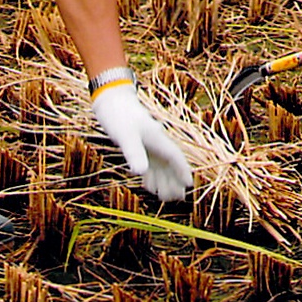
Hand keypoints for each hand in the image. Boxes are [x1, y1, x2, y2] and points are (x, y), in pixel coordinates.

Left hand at [91, 82, 193, 201]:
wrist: (111, 101)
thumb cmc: (119, 116)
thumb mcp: (125, 136)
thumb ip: (134, 153)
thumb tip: (141, 173)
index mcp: (158, 139)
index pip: (175, 156)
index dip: (183, 170)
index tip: (189, 184)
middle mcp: (156, 142)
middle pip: (171, 164)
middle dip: (176, 181)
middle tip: (179, 199)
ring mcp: (148, 144)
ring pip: (161, 166)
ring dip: (165, 181)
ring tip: (166, 198)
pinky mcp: (139, 146)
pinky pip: (150, 164)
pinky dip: (152, 176)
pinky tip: (149, 187)